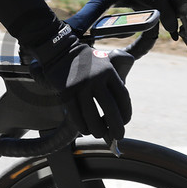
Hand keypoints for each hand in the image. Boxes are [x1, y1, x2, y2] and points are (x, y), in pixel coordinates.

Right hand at [31, 23, 131, 141]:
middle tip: (119, 136)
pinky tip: (85, 129)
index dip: (126, 112)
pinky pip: (76, 115)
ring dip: (97, 129)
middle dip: (116, 126)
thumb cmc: (85, 61)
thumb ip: (114, 80)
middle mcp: (96, 79)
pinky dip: (82, 126)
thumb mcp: (105, 62)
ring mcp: (80, 86)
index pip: (122, 97)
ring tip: (99, 134)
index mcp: (109, 72)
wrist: (60, 51)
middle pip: (110, 109)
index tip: (126, 121)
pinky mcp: (66, 93)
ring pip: (92, 116)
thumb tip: (118, 112)